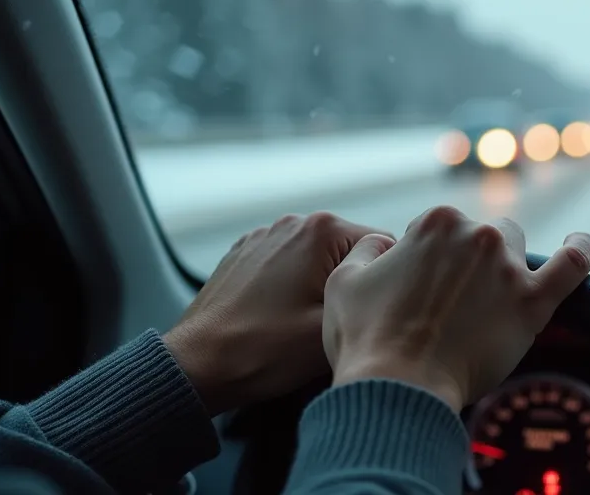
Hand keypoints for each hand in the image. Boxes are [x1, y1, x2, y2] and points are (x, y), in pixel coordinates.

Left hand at [164, 212, 392, 414]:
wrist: (197, 366)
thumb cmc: (265, 350)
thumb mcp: (336, 327)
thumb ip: (372, 294)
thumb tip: (392, 282)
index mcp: (321, 230)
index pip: (383, 246)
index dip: (382, 283)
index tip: (368, 313)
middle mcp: (293, 222)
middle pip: (349, 251)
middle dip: (349, 284)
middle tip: (338, 323)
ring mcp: (264, 235)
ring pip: (317, 259)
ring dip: (320, 285)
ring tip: (306, 323)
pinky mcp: (244, 253)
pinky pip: (287, 265)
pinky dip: (292, 286)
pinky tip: (281, 316)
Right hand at [322, 206, 589, 410]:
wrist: (398, 387)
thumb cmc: (367, 340)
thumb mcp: (345, 280)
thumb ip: (369, 250)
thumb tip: (385, 245)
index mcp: (434, 223)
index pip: (441, 230)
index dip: (429, 260)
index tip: (420, 289)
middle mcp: (476, 236)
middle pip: (482, 238)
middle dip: (469, 264)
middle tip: (450, 305)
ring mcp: (507, 268)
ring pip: (517, 252)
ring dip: (505, 270)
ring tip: (488, 304)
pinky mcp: (531, 303)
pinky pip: (571, 266)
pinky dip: (581, 251)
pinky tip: (582, 244)